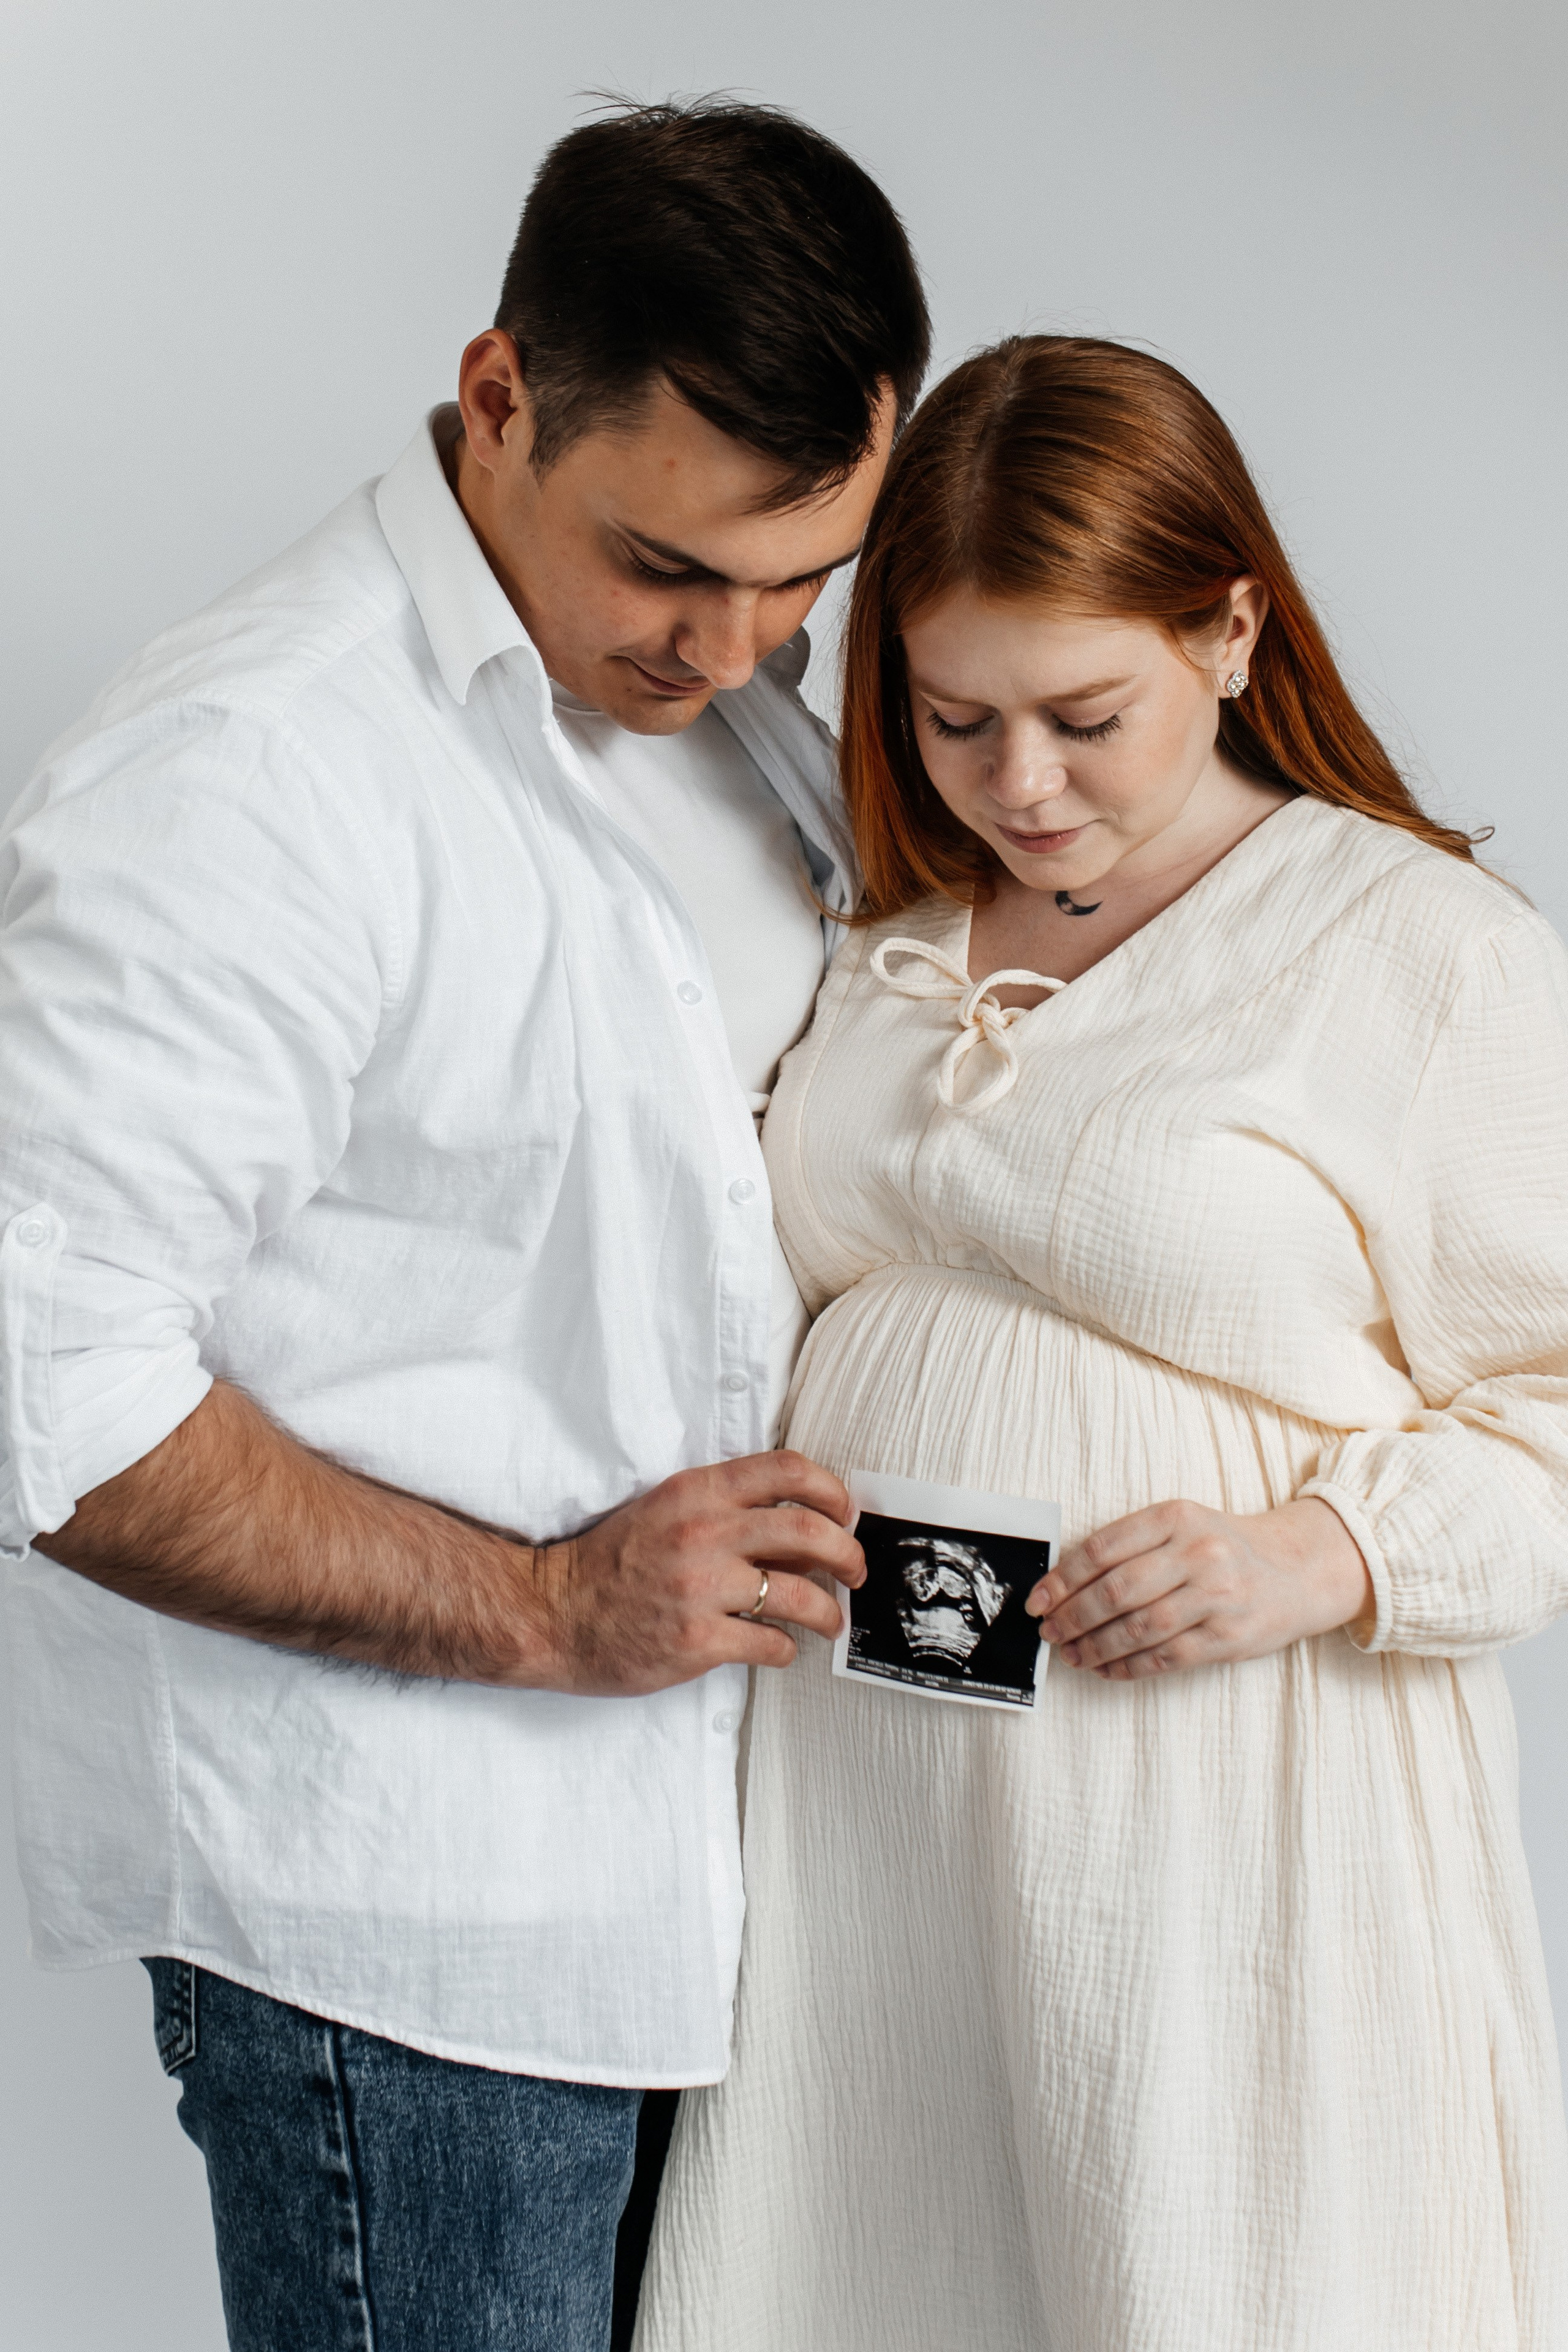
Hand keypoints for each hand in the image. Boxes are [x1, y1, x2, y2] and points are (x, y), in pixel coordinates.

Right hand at [525, 1449, 864, 1696]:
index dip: (832, 1490)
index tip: (846, 1513)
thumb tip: (802, 1526)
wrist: (551, 1612)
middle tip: (856, 1571)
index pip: (787, 1470)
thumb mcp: (665, 1510)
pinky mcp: (697, 1639)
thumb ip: (725, 1509)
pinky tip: (780, 1649)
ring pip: (801, 1593)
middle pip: (809, 1530)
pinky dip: (787, 1650)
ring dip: (830, 1611)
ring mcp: (700, 1587)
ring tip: (832, 1621)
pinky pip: (770, 1643)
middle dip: (849, 1553)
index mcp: (697, 1491)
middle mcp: (703, 1532)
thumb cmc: (611, 1563)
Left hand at [1025, 1497, 1372, 1680]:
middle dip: (1072, 1616)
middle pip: (1116, 1590)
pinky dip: (1128, 1668)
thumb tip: (1064, 1582)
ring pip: (1138, 1628)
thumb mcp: (1182, 1526)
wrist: (1297, 1570)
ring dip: (1095, 1647)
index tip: (1038, 1598)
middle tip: (1049, 1630)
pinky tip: (1107, 1669)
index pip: (1103, 1547)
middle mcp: (1198, 1552)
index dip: (1062, 1577)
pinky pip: (1165, 1658)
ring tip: (1072, 1654)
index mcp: (1177, 1516)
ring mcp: (1216, 1596)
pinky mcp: (1228, 1637)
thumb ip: (1131, 1546)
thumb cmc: (1224, 1547)